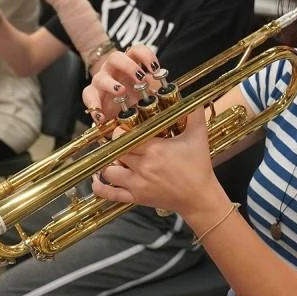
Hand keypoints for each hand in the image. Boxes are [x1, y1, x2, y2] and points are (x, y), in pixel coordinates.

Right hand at [81, 45, 159, 122]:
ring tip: (120, 92)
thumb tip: (170, 92)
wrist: (117, 115)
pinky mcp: (92, 95)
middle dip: (129, 66)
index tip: (155, 69)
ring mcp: (101, 81)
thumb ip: (158, 91)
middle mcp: (113, 69)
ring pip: (100, 76)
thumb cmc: (134, 99)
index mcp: (130, 64)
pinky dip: (94, 106)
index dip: (146, 55)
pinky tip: (101, 118)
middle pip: (116, 57)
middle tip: (140, 79)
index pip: (136, 50)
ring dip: (111, 84)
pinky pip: (88, 96)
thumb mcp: (149, 94)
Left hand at [91, 109, 220, 216]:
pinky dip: (100, 188)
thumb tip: (194, 98)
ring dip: (108, 164)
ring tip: (114, 158)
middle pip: (116, 152)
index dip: (120, 131)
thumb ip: (194, 115)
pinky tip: (97, 181)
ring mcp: (137, 183)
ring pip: (109, 171)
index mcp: (154, 149)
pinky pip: (111, 194)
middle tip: (118, 142)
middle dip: (115, 145)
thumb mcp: (198, 137)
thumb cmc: (198, 166)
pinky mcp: (136, 198)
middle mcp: (143, 166)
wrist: (199, 197)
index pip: (126, 136)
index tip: (124, 128)